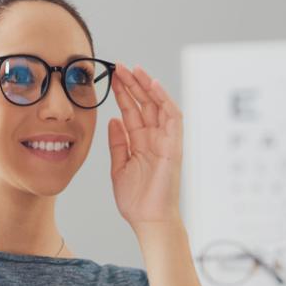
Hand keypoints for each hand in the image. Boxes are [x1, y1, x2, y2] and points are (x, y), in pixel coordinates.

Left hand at [107, 63, 183, 228]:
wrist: (148, 218)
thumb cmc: (135, 199)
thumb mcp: (119, 166)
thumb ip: (118, 143)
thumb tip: (114, 120)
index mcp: (139, 143)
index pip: (131, 112)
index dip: (122, 94)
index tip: (112, 78)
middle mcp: (153, 138)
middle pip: (144, 104)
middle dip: (132, 84)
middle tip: (119, 66)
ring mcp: (165, 141)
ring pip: (158, 106)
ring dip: (146, 87)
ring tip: (134, 70)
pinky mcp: (173, 146)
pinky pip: (172, 118)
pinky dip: (164, 100)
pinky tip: (153, 86)